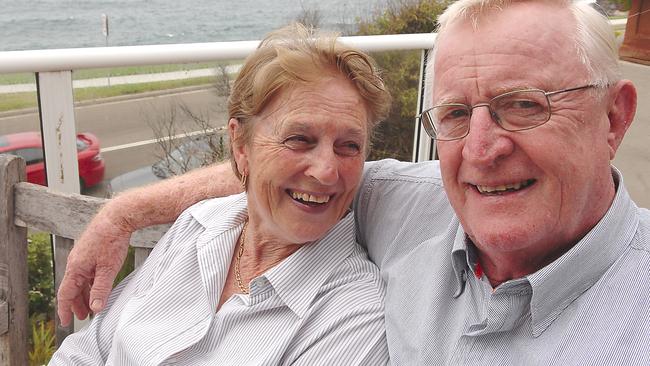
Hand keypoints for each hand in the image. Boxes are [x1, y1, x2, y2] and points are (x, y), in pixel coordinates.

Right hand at [57, 210, 131, 326]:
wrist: (117, 217)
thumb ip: (101, 290)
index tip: (66, 322)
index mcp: (75, 268)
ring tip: (93, 305)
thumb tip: (95, 308)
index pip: (65, 294)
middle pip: (72, 288)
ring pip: (80, 280)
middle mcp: (75, 262)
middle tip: (84, 317)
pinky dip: (90, 282)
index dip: (65, 309)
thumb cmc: (111, 241)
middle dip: (77, 304)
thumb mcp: (108, 269)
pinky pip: (87, 272)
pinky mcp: (91, 251)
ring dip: (85, 293)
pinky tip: (98, 287)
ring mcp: (82, 256)